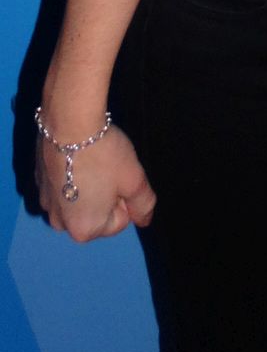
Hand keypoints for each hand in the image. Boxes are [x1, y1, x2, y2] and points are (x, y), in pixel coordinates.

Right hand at [36, 120, 155, 242]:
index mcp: (84, 229)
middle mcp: (60, 223)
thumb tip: (144, 220)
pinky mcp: (38, 181)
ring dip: (87, 185)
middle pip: (96, 213)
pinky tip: (75, 155)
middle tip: (107, 169)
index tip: (119, 176)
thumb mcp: (135, 180)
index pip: (119, 221)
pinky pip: (62, 185)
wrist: (69, 121)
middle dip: (105, 194)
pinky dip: (71, 175)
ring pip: (78, 200)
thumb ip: (144, 204)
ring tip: (91, 161)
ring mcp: (46, 203)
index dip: (124, 197)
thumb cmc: (104, 153)